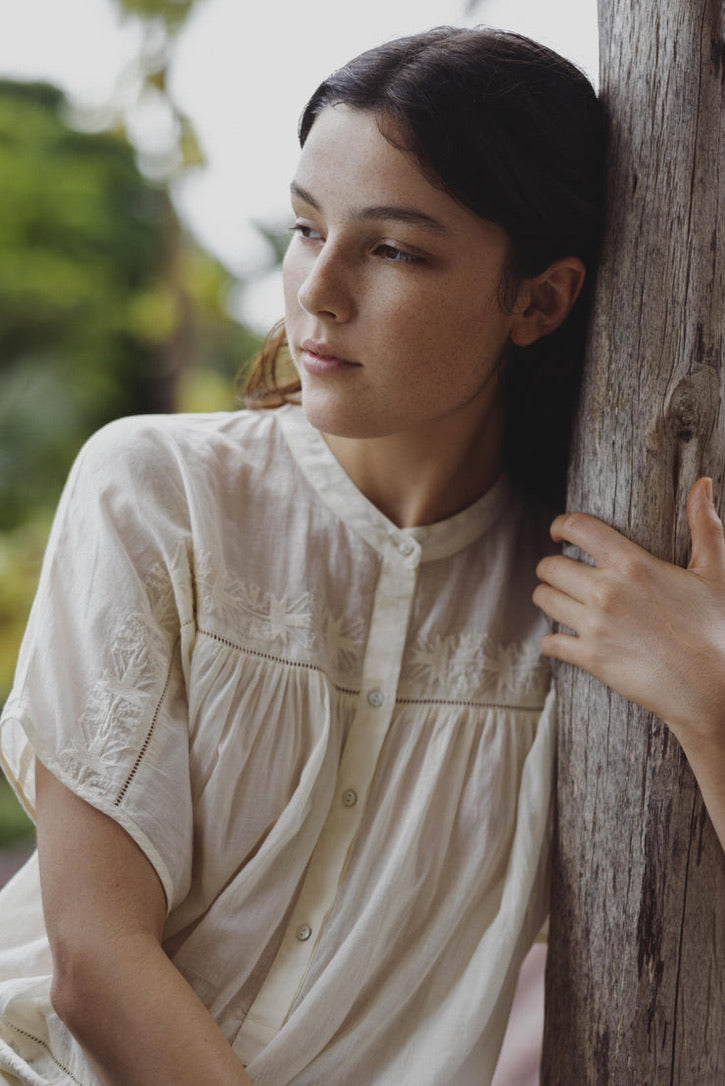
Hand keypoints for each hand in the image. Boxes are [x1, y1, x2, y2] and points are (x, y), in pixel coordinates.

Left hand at [532, 477, 724, 745]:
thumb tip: (703, 484)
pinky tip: (561, 640)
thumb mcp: (714, 573)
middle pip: (549, 565)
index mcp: (631, 564)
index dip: (561, 525)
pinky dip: (551, 641)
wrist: (712, 688)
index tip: (560, 533)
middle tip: (561, 571)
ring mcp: (594, 625)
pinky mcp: (590, 658)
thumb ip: (705, 527)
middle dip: (551, 566)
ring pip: (544, 600)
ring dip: (548, 597)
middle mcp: (605, 591)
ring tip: (561, 600)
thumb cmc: (717, 629)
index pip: (576, 528)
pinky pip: (550, 643)